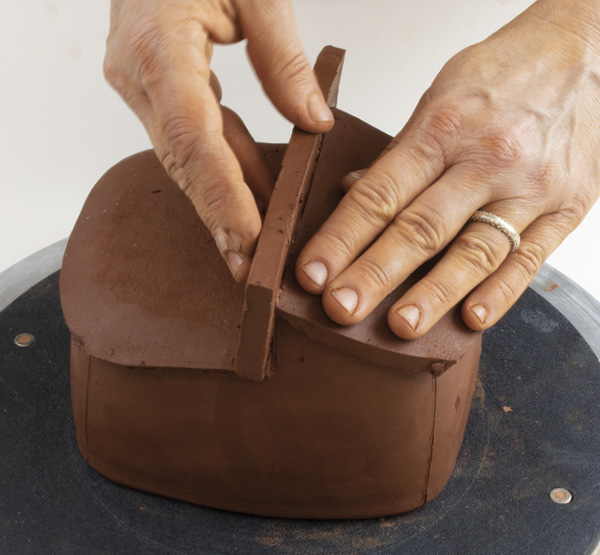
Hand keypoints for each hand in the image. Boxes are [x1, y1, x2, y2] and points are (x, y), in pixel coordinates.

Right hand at [104, 0, 333, 281]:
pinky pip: (193, 139)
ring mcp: (141, 84)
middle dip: (219, 219)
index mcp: (159, 47)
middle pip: (185, 163)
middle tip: (250, 270)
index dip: (222, 198)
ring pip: (188, 159)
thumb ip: (284, 59)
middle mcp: (140, 75)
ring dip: (224, 201)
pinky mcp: (154, 87)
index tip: (248, 243)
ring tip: (258, 245)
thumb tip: (314, 123)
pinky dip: (226, 169)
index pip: (195, 141)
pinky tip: (255, 195)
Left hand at [296, 0, 599, 338]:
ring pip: (474, 251)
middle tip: (340, 308)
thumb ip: (398, 154)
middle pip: (421, 227)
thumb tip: (350, 193)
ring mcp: (530, 187)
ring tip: (401, 325)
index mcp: (443, 127)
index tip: (312, 273)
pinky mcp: (566, 208)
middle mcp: (487, 159)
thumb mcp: (438, 97)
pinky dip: (501, 293)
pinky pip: (530, 258)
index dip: (341, 237)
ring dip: (434, 293)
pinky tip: (471, 317)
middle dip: (376, 274)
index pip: (380, 194)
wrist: (581, 53)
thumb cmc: (500, 75)